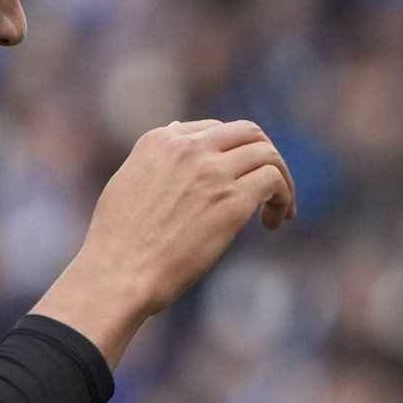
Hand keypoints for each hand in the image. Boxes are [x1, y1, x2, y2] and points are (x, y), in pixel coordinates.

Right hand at [42, 120, 294, 361]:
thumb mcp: (128, 182)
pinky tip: (274, 221)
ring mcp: (212, 172)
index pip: (214, 130)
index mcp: (160, 140)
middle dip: (265, 156)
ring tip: (278, 211)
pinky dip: (283, 197)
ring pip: (267, 154)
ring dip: (282, 180)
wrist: (118, 273)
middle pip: (248, 132)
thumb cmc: (118, 242)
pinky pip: (273, 180)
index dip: (234, 154)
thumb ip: (155, 160)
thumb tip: (176, 139)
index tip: (238, 179)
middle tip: (271, 187)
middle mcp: (189, 147)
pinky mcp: (232, 201)